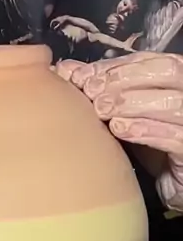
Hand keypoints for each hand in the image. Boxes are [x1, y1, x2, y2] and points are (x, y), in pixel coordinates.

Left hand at [56, 52, 182, 211]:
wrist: (173, 180)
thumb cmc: (150, 141)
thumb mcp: (125, 112)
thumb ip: (101, 88)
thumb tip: (67, 70)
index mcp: (175, 78)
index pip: (148, 60)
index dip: (115, 65)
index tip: (84, 75)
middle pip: (164, 72)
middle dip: (123, 79)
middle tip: (91, 91)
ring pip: (170, 102)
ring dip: (131, 103)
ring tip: (102, 110)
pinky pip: (173, 136)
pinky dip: (144, 130)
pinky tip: (119, 129)